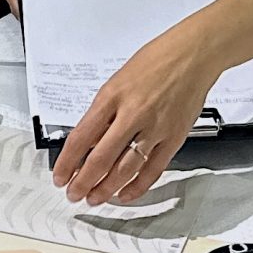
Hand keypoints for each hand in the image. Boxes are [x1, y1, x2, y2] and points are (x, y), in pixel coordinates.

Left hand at [50, 28, 217, 205]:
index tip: (60, 175)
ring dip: (106, 189)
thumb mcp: (117, 82)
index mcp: (112, 97)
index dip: (67, 162)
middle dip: (83, 182)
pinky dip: (137, 186)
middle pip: (100, 159)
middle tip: (74, 193)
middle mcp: (132, 114)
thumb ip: (103, 112)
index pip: (82, 137)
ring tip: (95, 197)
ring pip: (125, 169)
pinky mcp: (174, 138)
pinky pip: (153, 170)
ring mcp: (154, 128)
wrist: (193, 55)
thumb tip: (88, 141)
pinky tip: (125, 193)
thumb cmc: (156, 61)